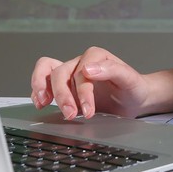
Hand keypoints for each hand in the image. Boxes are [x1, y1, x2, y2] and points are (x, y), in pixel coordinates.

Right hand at [30, 46, 152, 119]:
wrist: (134, 99)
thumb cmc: (133, 87)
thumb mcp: (129, 79)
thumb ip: (113, 70)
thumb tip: (88, 68)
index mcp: (96, 56)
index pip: (81, 71)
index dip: (82, 92)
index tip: (88, 110)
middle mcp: (81, 62)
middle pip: (61, 73)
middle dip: (63, 96)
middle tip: (71, 115)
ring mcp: (71, 73)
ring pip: (47, 72)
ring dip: (43, 89)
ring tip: (43, 104)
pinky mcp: (65, 86)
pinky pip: (44, 82)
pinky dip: (38, 91)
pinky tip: (40, 103)